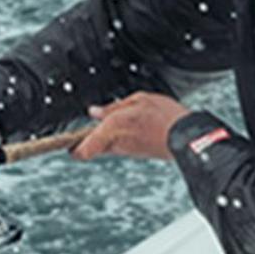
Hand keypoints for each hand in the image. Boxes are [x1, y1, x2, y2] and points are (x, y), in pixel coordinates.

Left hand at [71, 92, 190, 161]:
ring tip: (118, 118)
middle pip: (92, 146)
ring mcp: (127, 151)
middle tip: (94, 120)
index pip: (82, 150)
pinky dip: (121, 136)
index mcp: (112, 129)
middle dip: (90, 135)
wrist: (188, 135)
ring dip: (106, 135)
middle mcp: (117, 144)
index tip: (66, 143)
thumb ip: (113, 107)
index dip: (72, 148)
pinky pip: (121, 145)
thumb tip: (94, 112)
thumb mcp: (139, 100)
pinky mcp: (137, 154)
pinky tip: (133, 124)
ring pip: (106, 145)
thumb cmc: (165, 116)